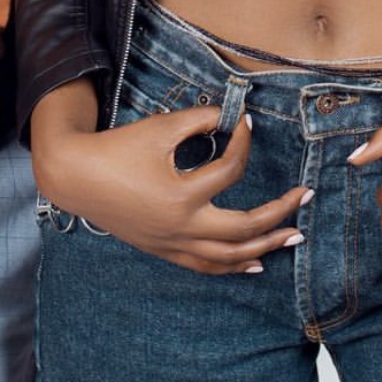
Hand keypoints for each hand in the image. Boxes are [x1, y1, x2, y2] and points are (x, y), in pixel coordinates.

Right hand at [31, 79, 309, 274]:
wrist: (76, 177)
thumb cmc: (117, 149)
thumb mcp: (160, 128)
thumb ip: (198, 120)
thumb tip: (229, 114)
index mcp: (183, 194)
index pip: (231, 170)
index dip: (244, 142)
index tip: (248, 122)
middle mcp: (182, 227)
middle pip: (245, 228)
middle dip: (280, 212)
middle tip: (305, 196)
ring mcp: (173, 244)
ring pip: (229, 256)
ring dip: (265, 246)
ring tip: (294, 237)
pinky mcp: (164, 251)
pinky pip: (206, 267)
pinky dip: (233, 266)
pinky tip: (253, 263)